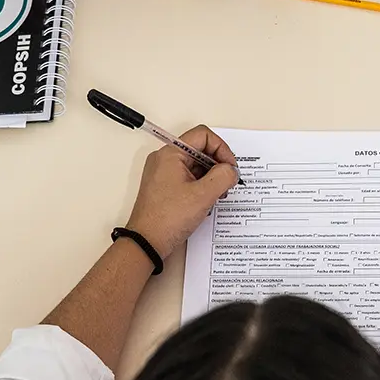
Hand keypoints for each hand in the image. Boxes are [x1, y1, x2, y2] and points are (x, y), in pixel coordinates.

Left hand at [124, 126, 239, 259]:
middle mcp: (165, 160)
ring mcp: (164, 173)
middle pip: (200, 150)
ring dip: (211, 178)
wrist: (147, 242)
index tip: (230, 167)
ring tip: (217, 195)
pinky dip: (202, 186)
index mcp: (171, 154)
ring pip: (196, 165)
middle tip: (226, 183)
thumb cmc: (166, 219)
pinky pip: (189, 178)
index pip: (203, 136)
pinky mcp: (165, 187)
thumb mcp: (203, 195)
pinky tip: (207, 202)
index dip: (222, 149)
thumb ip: (223, 177)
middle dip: (217, 165)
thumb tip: (232, 170)